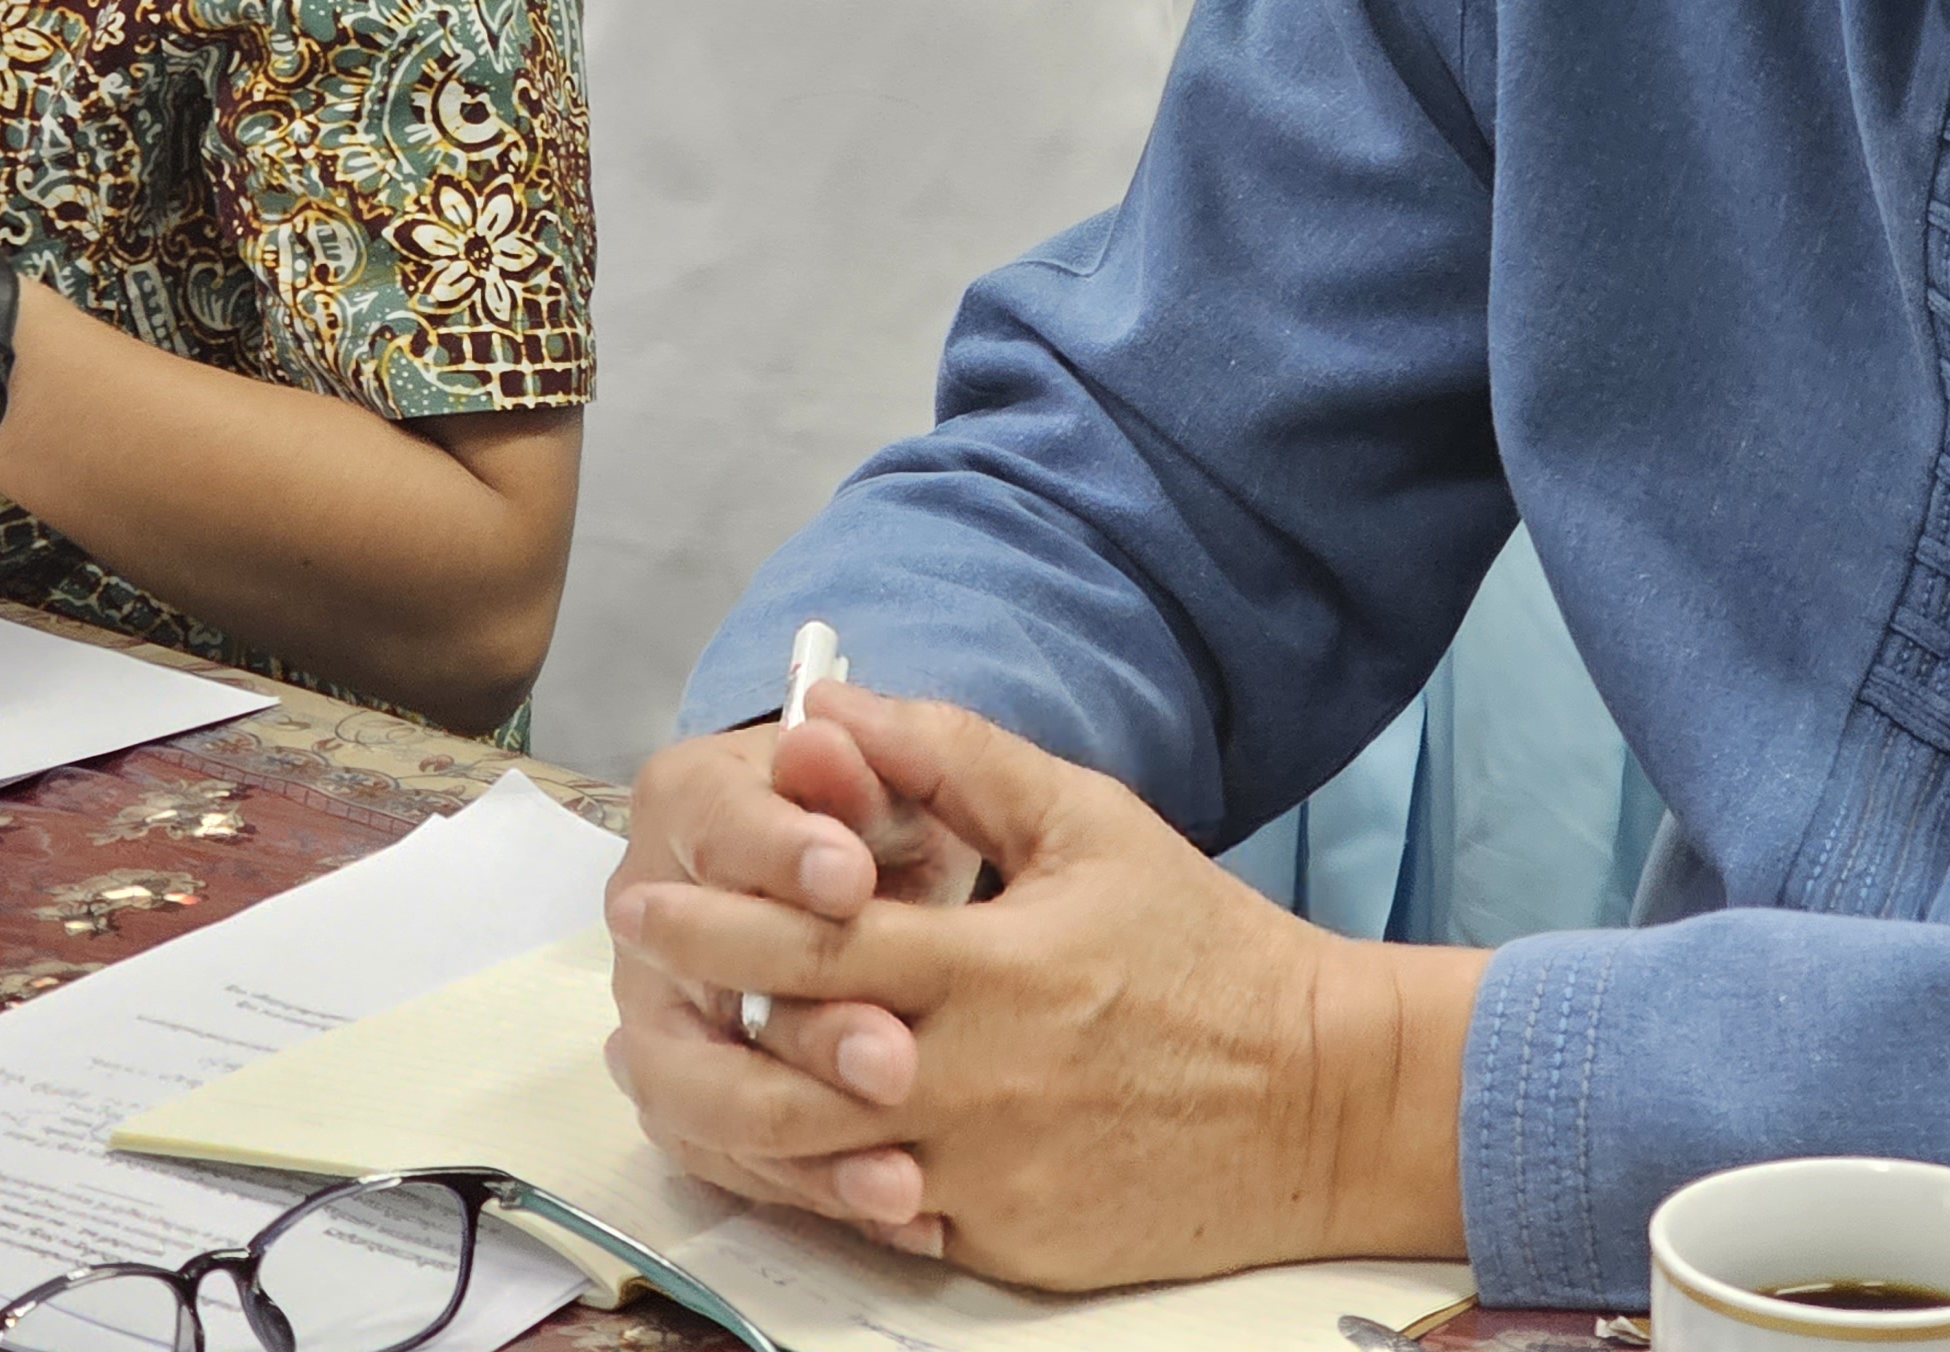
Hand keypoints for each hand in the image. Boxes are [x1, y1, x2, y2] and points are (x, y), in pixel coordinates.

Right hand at [606, 699, 984, 1240]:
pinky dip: (818, 1195)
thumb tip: (832, 726)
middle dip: (805, 1027)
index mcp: (687, 805)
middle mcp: (649, 918)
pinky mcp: (691, 1108)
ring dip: (804, 1142)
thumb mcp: (896, 782)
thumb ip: (874, 759)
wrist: (878, 895)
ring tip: (904, 1175)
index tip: (854, 880)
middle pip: (703, 982)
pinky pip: (734, 1166)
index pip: (715, 827)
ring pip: (702, 1098)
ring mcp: (660, 1021)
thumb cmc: (882, 822)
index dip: (778, 855)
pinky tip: (906, 1212)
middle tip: (895, 1059)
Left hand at [607, 687, 1475, 1289]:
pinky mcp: (1006, 1244)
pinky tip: (780, 1146)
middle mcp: (974, 1081)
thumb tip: (838, 706)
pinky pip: (885, 1218)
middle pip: (790, 1059)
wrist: (1318, 1100)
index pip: (814, 942)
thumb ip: (955, 762)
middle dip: (696, 1017)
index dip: (718, 920)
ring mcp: (986, 1175)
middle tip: (631, 985)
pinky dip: (824, 1182)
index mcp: (990, 969)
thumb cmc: (1204, 946)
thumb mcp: (1088, 823)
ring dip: (731, 1111)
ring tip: (676, 1069)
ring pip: (818, 1158)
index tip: (646, 898)